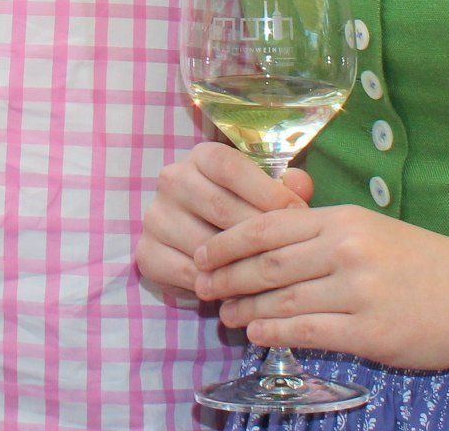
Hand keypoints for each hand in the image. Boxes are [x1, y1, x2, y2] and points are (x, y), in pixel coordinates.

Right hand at [134, 142, 314, 303]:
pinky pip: (186, 272)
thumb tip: (302, 185)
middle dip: (259, 233)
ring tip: (268, 277)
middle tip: (288, 253)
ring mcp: (156, 216)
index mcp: (201, 157)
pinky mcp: (147, 251)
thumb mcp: (263, 192)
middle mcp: (172, 179)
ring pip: (204, 244)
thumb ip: (285, 186)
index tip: (298, 214)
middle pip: (219, 207)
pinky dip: (215, 285)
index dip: (266, 190)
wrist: (199, 243)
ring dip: (238, 265)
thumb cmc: (241, 211)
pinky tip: (239, 291)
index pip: (230, 166)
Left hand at [192, 202, 448, 370]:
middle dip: (225, 275)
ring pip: (283, 298)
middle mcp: (347, 251)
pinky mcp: (372, 332)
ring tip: (223, 314)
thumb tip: (269, 247)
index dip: (227, 241)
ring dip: (245, 307)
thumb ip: (326, 236)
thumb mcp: (374, 232)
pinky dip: (275, 332)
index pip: (268, 226)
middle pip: (267, 262)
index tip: (201, 253)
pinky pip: (309, 330)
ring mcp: (359, 292)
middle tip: (199, 285)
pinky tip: (257, 334)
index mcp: (345, 220)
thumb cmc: (429, 263)